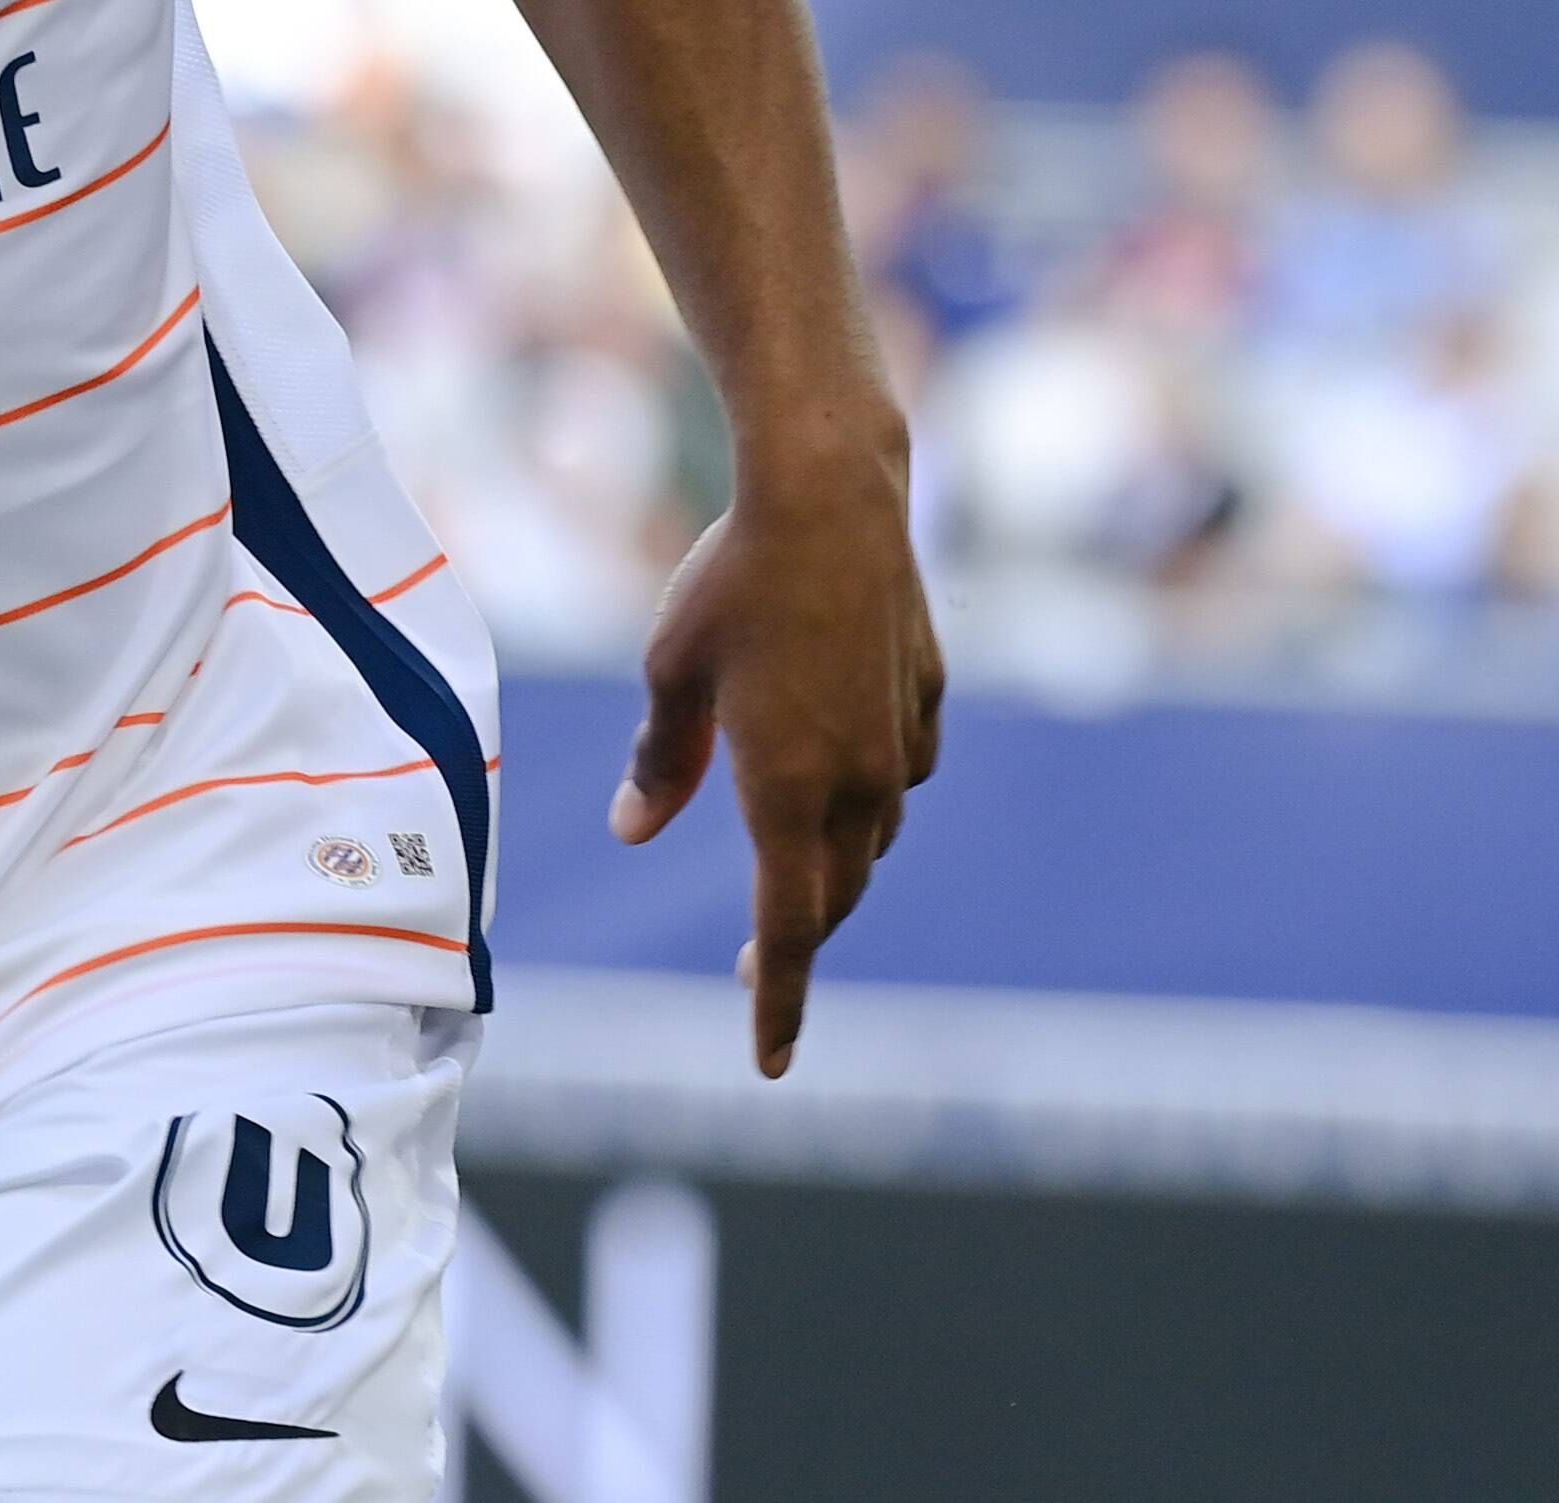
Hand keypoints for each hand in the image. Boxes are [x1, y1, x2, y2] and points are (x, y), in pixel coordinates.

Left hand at [610, 456, 941, 1076]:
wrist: (831, 496)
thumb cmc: (730, 580)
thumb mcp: (669, 673)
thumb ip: (660, 761)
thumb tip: (633, 829)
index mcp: (787, 789)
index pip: (787, 928)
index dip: (778, 1000)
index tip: (771, 1061)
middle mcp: (857, 781)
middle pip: (833, 895)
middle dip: (797, 940)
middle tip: (758, 972)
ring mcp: (899, 740)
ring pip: (872, 838)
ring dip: (834, 868)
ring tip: (793, 876)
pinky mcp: (925, 698)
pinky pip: (898, 774)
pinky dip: (869, 795)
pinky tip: (845, 774)